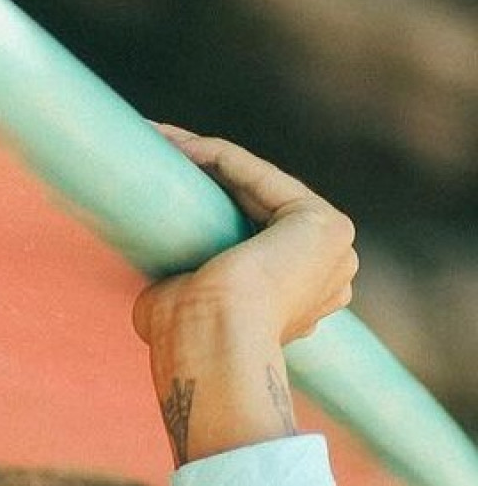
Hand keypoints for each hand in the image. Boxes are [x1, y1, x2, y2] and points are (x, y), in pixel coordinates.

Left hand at [133, 127, 357, 465]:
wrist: (211, 343)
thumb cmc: (188, 340)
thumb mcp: (189, 306)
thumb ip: (195, 287)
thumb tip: (169, 282)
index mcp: (302, 298)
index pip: (252, 235)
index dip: (208, 208)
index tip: (161, 188)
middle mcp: (328, 272)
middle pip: (257, 205)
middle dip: (205, 177)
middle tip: (153, 156)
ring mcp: (332, 247)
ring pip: (254, 184)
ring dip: (201, 156)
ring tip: (152, 142)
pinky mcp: (320, 221)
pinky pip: (252, 173)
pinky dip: (210, 155)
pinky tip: (169, 145)